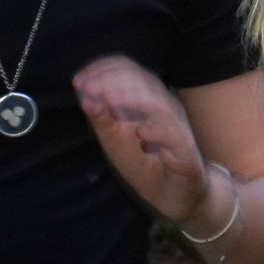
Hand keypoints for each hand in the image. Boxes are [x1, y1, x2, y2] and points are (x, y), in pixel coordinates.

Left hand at [73, 55, 215, 228]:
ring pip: (159, 103)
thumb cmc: (143, 160)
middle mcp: (163, 105)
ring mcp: (175, 125)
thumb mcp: (114, 139)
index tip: (78, 80)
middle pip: (143, 81)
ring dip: (132, 98)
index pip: (128, 70)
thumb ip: (101, 117)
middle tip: (88, 87)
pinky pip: (175, 135)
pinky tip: (141, 132)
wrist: (172, 193)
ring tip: (109, 99)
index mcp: (145, 98)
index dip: (103, 70)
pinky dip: (158, 130)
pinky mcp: (185, 149)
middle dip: (112, 80)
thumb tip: (84, 94)